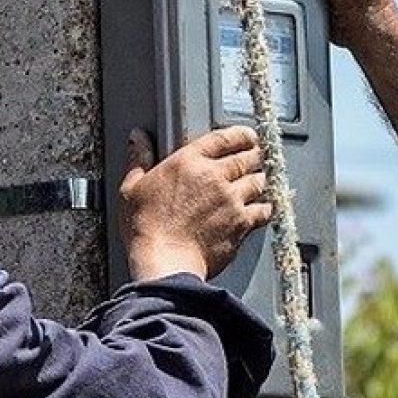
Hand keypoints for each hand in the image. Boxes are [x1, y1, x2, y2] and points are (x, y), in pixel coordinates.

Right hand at [119, 127, 271, 281]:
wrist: (164, 263)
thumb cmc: (146, 229)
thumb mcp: (131, 189)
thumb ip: (139, 159)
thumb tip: (138, 138)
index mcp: (188, 162)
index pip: (223, 138)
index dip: (240, 134)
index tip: (246, 135)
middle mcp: (214, 176)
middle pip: (247, 157)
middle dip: (255, 155)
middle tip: (256, 155)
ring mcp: (230, 200)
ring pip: (258, 181)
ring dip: (259, 180)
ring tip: (258, 180)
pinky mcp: (241, 223)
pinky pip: (263, 210)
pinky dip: (265, 208)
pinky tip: (262, 208)